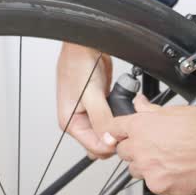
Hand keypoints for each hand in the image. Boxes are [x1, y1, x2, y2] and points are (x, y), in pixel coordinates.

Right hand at [57, 43, 116, 158]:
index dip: (110, 144)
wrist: (86, 46)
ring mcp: (90, 114)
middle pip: (101, 143)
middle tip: (125, 125)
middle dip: (114, 136)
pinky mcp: (100, 106)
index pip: (93, 148)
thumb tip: (108, 140)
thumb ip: (101, 119)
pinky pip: (111, 120)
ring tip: (124, 113)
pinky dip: (119, 117)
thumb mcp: (91, 95)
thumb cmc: (79, 64)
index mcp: (70, 122)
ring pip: (108, 132)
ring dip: (117, 126)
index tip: (122, 136)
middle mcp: (79, 121)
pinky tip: (123, 108)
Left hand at [104, 97, 195, 194]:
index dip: (118, 132)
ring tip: (167, 160)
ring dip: (145, 166)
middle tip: (154, 148)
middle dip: (134, 149)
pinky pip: (152, 184)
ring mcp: (148, 168)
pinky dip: (161, 179)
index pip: (114, 129)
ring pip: (135, 170)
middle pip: (123, 152)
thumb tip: (139, 102)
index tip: (121, 135)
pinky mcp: (159, 185)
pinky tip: (176, 171)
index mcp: (141, 125)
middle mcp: (140, 147)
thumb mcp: (175, 111)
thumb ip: (151, 110)